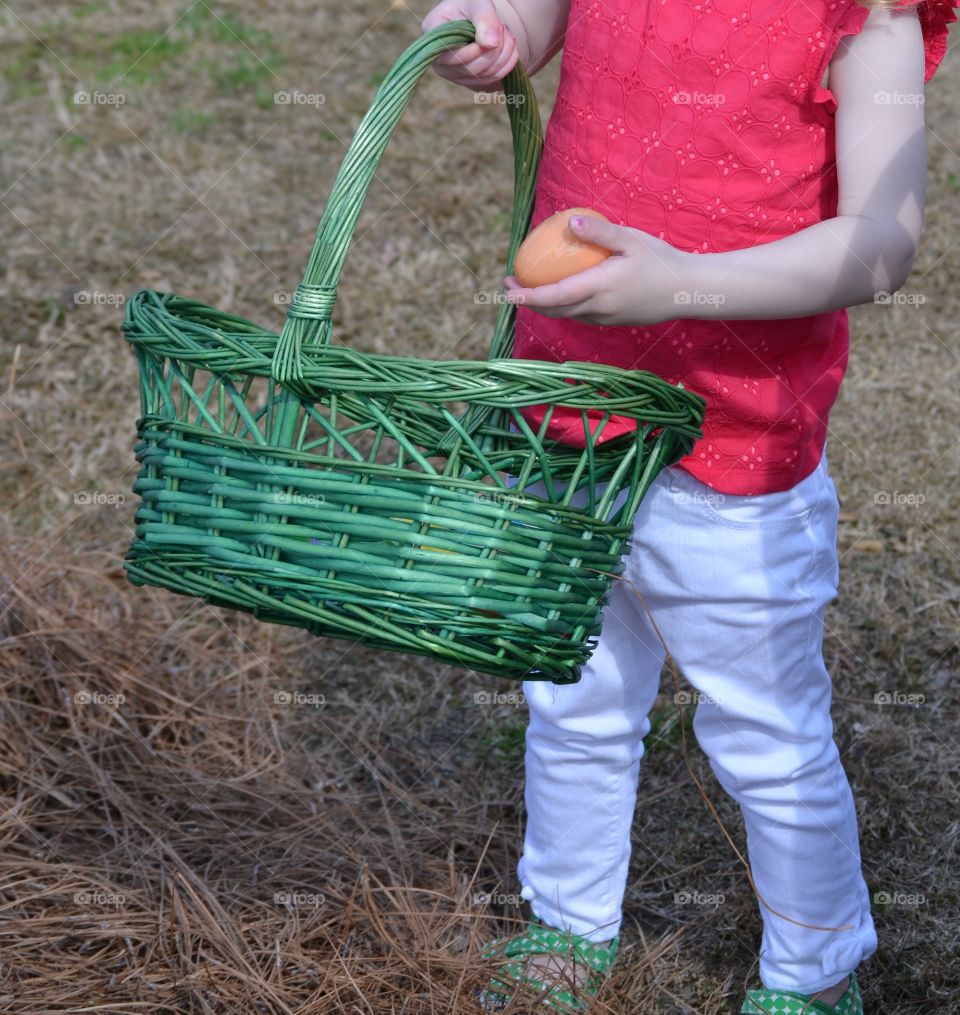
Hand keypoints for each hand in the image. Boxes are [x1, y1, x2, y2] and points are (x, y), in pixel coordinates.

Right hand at [421, 0, 520, 89]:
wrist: (474, 16)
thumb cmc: (471, 5)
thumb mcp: (477, 3)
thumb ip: (485, 19)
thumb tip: (492, 44)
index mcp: (433, 37)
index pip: (449, 56)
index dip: (472, 51)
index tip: (491, 37)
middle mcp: (439, 61)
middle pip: (469, 69)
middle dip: (494, 50)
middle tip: (504, 28)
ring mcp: (453, 74)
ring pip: (483, 77)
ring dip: (503, 56)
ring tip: (507, 34)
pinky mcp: (468, 81)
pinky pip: (490, 81)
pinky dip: (505, 65)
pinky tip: (509, 48)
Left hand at [503, 214, 687, 326]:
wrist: (687, 291)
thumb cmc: (661, 261)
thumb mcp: (632, 240)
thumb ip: (601, 232)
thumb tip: (569, 223)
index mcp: (599, 289)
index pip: (554, 297)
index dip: (527, 295)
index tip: (506, 289)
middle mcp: (597, 309)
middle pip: (553, 310)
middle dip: (527, 300)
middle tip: (509, 281)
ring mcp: (604, 318)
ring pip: (566, 314)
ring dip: (544, 304)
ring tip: (528, 286)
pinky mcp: (611, 320)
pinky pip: (579, 314)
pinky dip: (562, 305)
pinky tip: (560, 290)